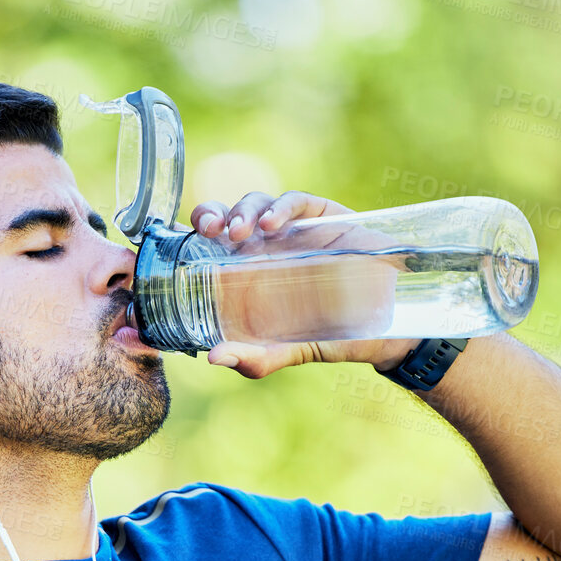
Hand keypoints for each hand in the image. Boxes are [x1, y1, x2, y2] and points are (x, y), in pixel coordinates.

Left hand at [184, 191, 418, 377]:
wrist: (389, 329)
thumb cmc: (333, 338)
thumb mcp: (289, 352)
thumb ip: (256, 358)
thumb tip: (213, 358)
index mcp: (244, 275)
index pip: (206, 246)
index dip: (185, 236)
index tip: (171, 239)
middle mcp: (263, 248)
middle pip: (225, 217)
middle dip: (210, 214)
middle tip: (207, 229)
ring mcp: (293, 231)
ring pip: (256, 204)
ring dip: (242, 210)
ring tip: (239, 232)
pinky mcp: (324, 218)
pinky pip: (296, 202)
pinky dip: (281, 207)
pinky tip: (274, 224)